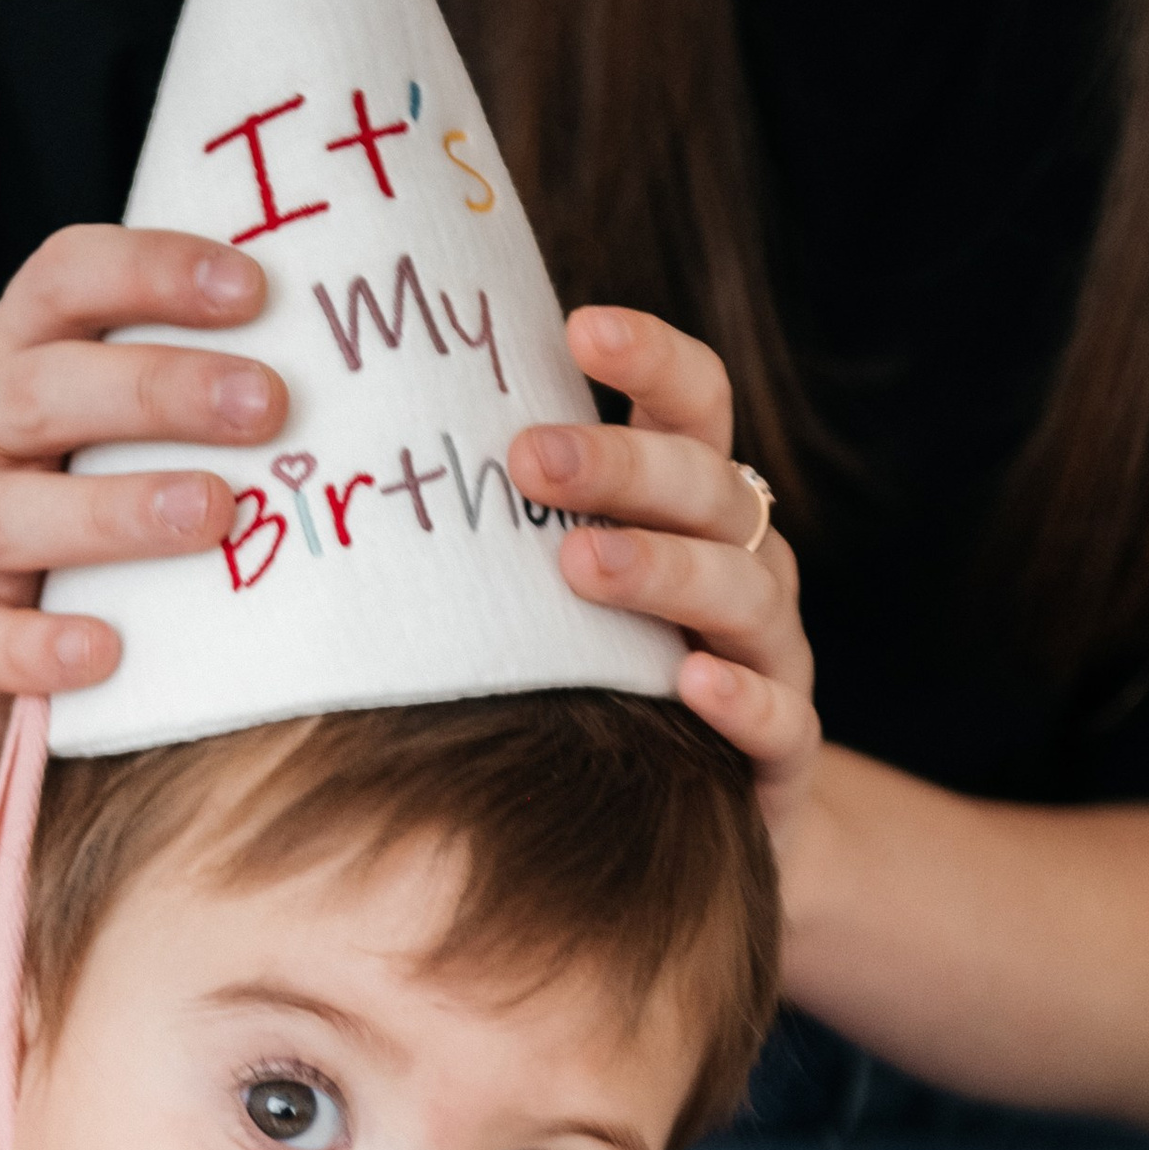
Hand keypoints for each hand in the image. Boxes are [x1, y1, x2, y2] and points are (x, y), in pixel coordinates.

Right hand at [0, 225, 287, 708]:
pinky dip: (41, 646)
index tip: (255, 289)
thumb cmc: (96, 499)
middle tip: (268, 406)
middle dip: (157, 389)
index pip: (65, 278)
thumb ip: (197, 388)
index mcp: (22, 355)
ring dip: (115, 510)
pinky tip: (107, 650)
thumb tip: (350, 362)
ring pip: (8, 513)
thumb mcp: (126, 428)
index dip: (151, 269)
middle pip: (43, 388)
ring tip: (212, 514)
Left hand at [510, 306, 822, 844]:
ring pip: (744, 592)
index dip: (650, 359)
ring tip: (581, 564)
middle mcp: (746, 564)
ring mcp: (773, 655)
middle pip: (709, 488)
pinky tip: (689, 683)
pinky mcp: (785, 753)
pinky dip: (741, 697)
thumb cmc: (592, 682)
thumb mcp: (548, 594)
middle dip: (623, 467)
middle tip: (528, 461)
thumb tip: (364, 445)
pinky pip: (780, 718)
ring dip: (665, 569)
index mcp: (693, 507)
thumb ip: (506, 526)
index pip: (694, 403)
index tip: (577, 327)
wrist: (694, 822)